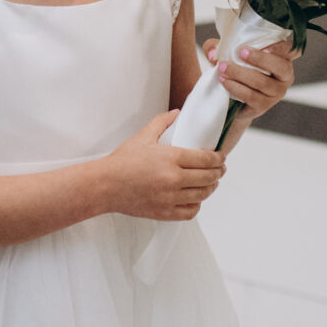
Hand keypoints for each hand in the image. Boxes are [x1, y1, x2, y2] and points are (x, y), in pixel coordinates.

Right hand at [102, 110, 225, 220]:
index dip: (218, 158)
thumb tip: (177, 113)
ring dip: (211, 187)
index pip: (206, 159)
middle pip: (208, 177)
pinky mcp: (165, 212)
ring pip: (202, 194)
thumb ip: (162, 122)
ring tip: (211, 182)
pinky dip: (197, 205)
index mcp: (171, 158)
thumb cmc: (122, 161)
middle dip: (218, 172)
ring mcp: (170, 198)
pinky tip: (196, 198)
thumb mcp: (143, 136)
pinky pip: (190, 211)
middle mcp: (173, 179)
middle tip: (220, 168)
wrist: (105, 185)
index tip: (221, 156)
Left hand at [206, 37, 295, 121]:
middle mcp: (284, 76)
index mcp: (282, 58)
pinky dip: (237, 88)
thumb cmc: (236, 68)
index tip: (264, 46)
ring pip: (263, 82)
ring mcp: (276, 92)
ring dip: (241, 73)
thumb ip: (217, 47)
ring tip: (223, 68)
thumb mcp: (227, 52)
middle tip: (241, 52)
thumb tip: (213, 52)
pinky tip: (225, 81)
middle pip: (281, 67)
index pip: (292, 50)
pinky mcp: (264, 105)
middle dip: (261, 59)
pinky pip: (251, 96)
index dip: (282, 48)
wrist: (231, 100)